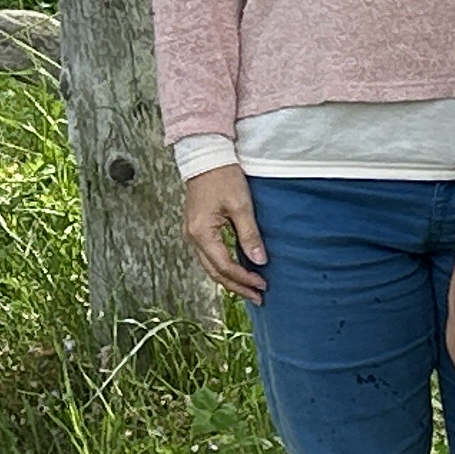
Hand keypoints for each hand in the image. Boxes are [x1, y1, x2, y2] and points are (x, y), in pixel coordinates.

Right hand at [181, 164, 267, 303]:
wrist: (206, 156)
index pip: (224, 266)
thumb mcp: (241, 205)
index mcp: (202, 233)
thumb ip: (249, 235)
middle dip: (237, 286)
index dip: (244, 279)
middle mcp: (192, 237)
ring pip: (210, 266)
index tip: (263, 284)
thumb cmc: (223, 176)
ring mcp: (192, 234)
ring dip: (230, 279)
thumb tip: (260, 260)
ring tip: (249, 288)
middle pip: (215, 272)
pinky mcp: (196, 229)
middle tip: (258, 296)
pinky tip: (237, 270)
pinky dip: (223, 266)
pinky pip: (209, 255)